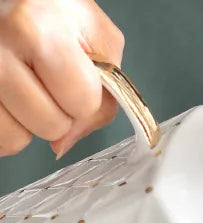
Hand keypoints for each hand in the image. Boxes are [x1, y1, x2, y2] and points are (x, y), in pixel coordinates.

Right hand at [0, 0, 123, 157]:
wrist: (16, 2)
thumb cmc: (55, 15)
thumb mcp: (96, 38)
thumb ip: (104, 95)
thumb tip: (67, 140)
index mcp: (37, 26)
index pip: (83, 103)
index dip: (87, 101)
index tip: (75, 78)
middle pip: (51, 126)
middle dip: (58, 115)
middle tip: (46, 83)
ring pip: (15, 138)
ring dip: (27, 124)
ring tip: (26, 89)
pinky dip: (7, 128)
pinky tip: (10, 100)